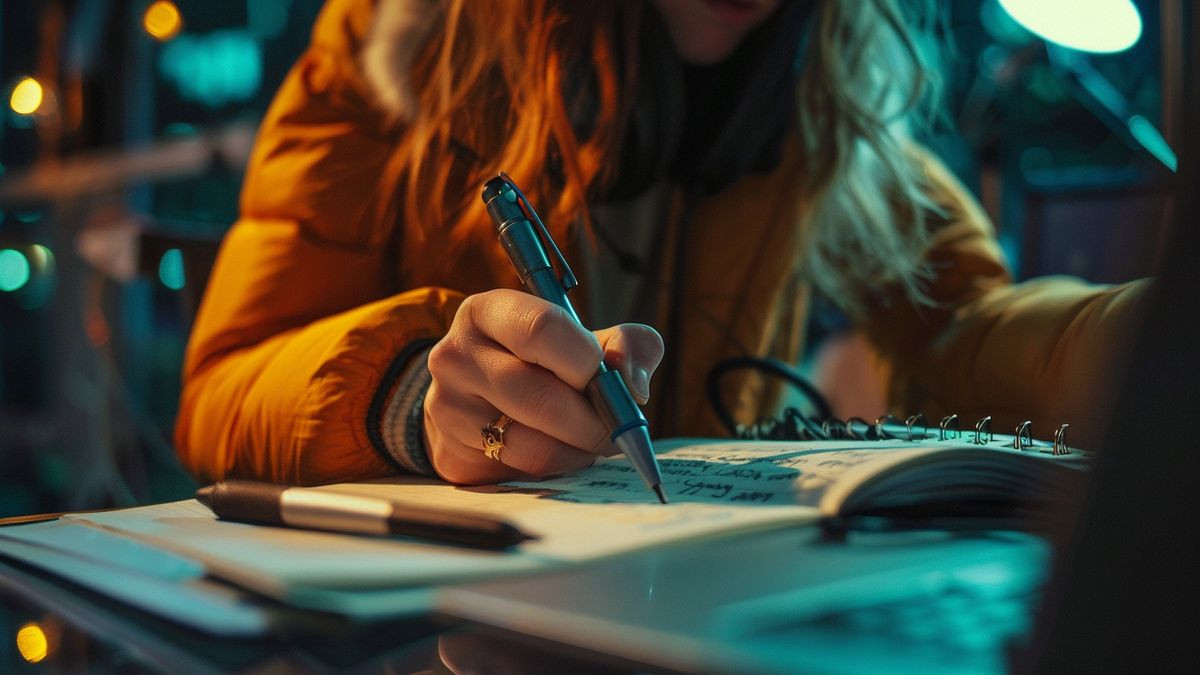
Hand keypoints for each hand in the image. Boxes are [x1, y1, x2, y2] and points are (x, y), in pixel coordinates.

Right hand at [424, 289, 663, 484]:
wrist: (477, 402)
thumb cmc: (540, 363)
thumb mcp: (581, 340)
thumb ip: (623, 346)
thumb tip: (634, 385)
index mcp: (489, 311)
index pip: (542, 329)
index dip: (588, 361)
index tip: (615, 382)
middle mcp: (457, 354)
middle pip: (540, 395)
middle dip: (594, 420)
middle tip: (618, 430)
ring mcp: (448, 406)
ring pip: (532, 441)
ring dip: (578, 449)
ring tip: (591, 441)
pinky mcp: (452, 451)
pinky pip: (521, 468)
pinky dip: (558, 466)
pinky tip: (564, 452)